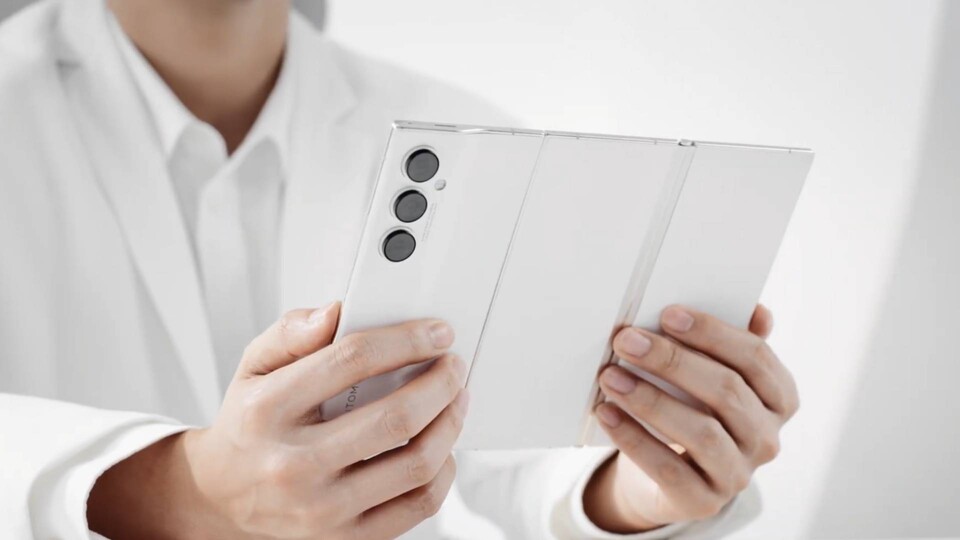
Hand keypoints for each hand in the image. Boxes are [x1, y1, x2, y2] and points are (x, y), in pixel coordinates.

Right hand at [88, 302, 469, 539]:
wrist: (222, 493)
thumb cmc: (249, 422)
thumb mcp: (254, 366)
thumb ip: (291, 332)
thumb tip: (334, 313)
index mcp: (268, 410)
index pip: (351, 361)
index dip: (406, 341)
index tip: (437, 332)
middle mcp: (294, 464)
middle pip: (394, 419)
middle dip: (441, 384)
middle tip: (454, 365)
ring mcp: (321, 508)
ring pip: (415, 465)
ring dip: (450, 424)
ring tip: (456, 399)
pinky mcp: (345, 537)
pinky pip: (417, 506)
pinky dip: (442, 472)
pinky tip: (441, 446)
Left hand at [583, 305, 797, 532]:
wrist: (670, 475)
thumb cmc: (694, 410)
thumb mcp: (712, 376)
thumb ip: (728, 345)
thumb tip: (756, 310)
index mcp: (778, 399)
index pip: (755, 358)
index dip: (713, 333)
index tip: (668, 314)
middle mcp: (766, 439)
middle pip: (726, 391)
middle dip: (673, 361)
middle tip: (627, 340)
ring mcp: (738, 474)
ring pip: (701, 432)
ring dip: (650, 399)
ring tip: (610, 376)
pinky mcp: (703, 502)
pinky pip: (669, 469)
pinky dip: (634, 438)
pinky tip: (607, 412)